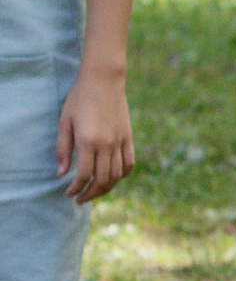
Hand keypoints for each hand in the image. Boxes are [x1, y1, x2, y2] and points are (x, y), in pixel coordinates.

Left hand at [57, 67, 131, 203]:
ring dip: (106, 188)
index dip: (76, 188)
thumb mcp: (65, 122)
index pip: (84, 174)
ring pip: (117, 175)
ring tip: (94, 191)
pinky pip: (129, 163)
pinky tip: (113, 178)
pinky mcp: (128, 138)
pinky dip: (122, 175)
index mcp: (88, 141)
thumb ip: (63, 149)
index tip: (69, 193)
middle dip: (90, 193)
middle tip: (80, 198)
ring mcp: (120, 142)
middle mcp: (107, 144)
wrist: (104, 81)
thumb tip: (61, 173)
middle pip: (102, 179)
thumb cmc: (79, 99)